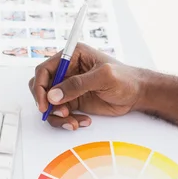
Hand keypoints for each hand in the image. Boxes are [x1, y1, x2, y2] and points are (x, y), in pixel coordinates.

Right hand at [29, 43, 144, 129]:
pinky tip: (82, 122)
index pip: (44, 70)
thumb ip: (77, 85)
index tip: (45, 104)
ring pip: (49, 104)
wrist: (137, 94)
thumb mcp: (103, 77)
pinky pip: (60, 114)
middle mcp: (67, 71)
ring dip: (57, 116)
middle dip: (47, 104)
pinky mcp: (73, 102)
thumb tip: (53, 95)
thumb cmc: (125, 79)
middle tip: (61, 114)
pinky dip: (67, 121)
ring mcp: (68, 88)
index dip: (40, 87)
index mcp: (71, 56)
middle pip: (42, 88)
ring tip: (73, 122)